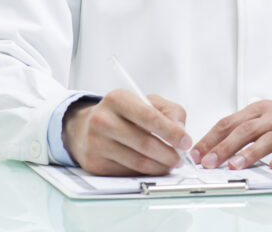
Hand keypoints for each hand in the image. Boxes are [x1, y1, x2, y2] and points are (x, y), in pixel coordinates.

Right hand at [62, 89, 191, 175]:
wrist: (85, 126)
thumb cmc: (122, 113)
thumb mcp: (146, 101)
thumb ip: (170, 111)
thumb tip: (181, 130)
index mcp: (117, 99)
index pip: (149, 117)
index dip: (171, 131)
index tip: (186, 141)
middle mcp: (103, 120)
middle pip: (144, 143)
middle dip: (169, 154)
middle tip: (181, 158)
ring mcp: (96, 143)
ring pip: (137, 161)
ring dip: (160, 166)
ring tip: (171, 164)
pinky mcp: (94, 164)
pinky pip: (127, 172)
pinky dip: (145, 172)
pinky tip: (153, 167)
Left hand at [193, 96, 271, 171]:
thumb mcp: (271, 116)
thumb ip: (248, 127)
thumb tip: (217, 145)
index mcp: (262, 109)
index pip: (231, 122)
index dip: (212, 137)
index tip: (197, 153)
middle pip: (246, 130)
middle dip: (224, 147)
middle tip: (208, 163)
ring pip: (268, 139)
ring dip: (250, 153)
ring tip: (235, 166)